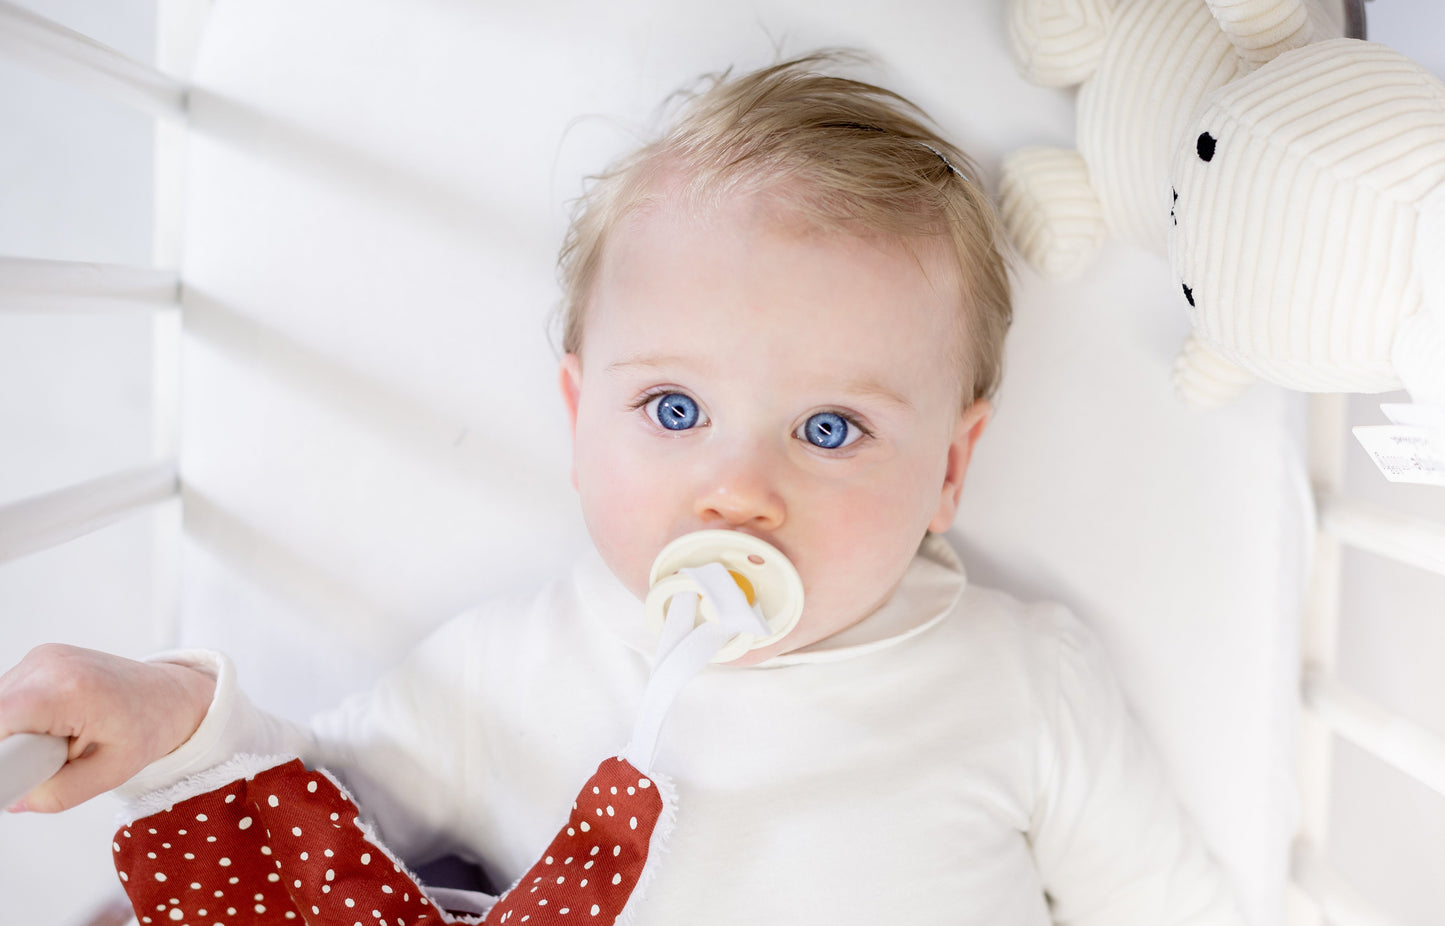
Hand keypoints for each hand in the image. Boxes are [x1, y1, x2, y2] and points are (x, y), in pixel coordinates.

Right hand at [0, 644, 214, 812]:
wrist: (171, 694)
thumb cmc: (150, 726)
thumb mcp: (112, 772)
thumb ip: (60, 793)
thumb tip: (15, 801)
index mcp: (68, 690)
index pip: (0, 720)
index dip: (4, 755)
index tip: (28, 769)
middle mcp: (50, 664)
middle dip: (12, 746)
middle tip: (52, 756)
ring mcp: (43, 657)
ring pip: (0, 707)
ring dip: (16, 732)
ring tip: (61, 737)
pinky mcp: (40, 658)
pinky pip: (10, 696)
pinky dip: (23, 718)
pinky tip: (57, 723)